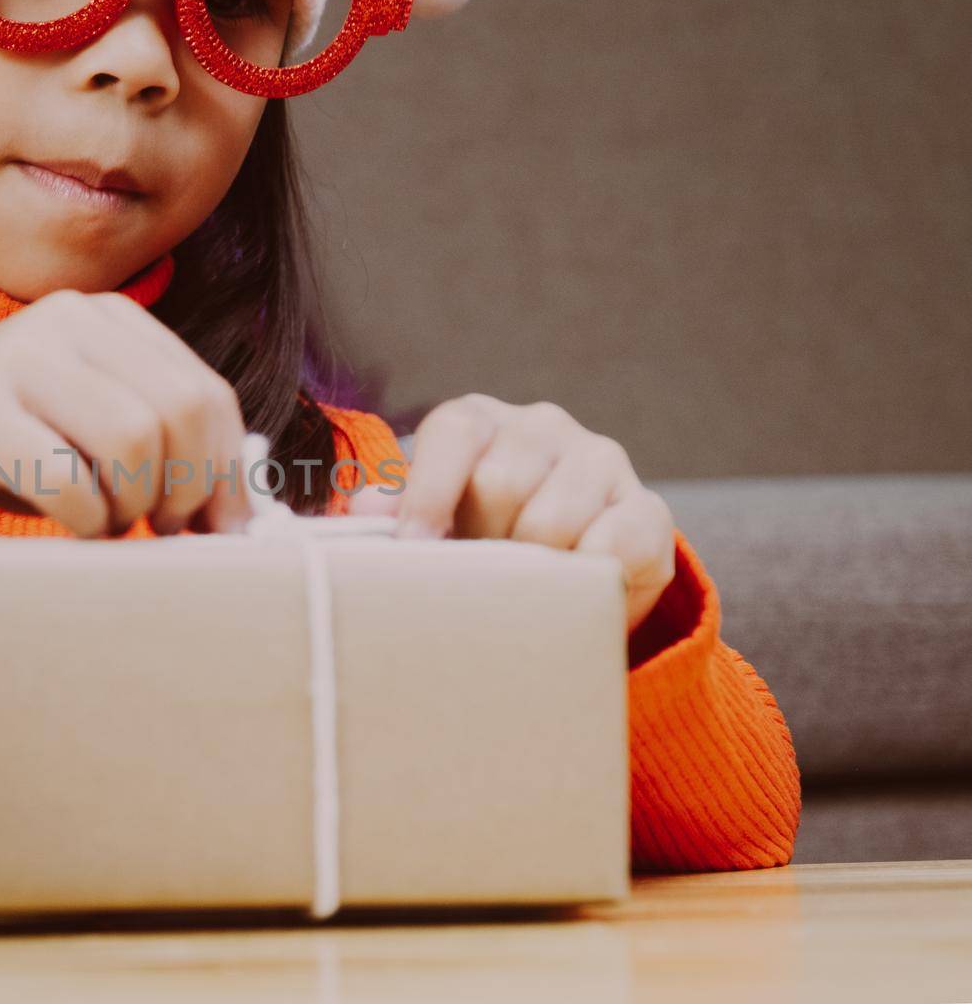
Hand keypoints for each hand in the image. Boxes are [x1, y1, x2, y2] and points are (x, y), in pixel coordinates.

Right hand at [0, 289, 253, 539]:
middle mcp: (68, 320)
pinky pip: (68, 481)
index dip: (227, 470)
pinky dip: (85, 523)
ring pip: (133, 442)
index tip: (222, 526)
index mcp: (108, 318)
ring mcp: (19, 359)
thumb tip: (238, 509)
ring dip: (131, 507)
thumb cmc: (3, 441)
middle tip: (159, 529)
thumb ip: (159, 439)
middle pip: (179, 414)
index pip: (207, 392)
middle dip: (184, 491)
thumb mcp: (87, 421)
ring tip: (106, 523)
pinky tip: (70, 528)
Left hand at [349, 393, 675, 632]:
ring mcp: (601, 460)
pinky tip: (572, 590)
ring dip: (531, 568)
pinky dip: (586, 577)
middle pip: (502, 480)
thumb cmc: (473, 542)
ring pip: (553, 518)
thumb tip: (363, 512)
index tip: (416, 544)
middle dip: (483, 541)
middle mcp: (542, 427)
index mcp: (479, 421)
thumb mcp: (428, 525)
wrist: (558, 580)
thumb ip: (391, 514)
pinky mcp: (649, 509)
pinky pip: (615, 545)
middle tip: (478, 576)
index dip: (430, 490)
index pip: (455, 431)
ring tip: (520, 587)